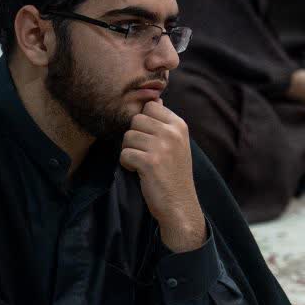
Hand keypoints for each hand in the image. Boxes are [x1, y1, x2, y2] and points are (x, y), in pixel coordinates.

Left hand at [120, 100, 205, 252]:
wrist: (180, 205)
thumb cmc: (173, 174)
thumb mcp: (176, 143)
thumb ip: (164, 122)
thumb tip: (154, 99)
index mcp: (179, 125)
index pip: (151, 106)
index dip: (143, 122)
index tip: (149, 139)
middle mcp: (172, 133)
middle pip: (136, 119)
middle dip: (134, 136)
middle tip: (144, 153)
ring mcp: (162, 147)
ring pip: (128, 136)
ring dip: (130, 151)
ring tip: (142, 163)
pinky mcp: (150, 162)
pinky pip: (124, 153)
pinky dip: (127, 164)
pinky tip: (139, 172)